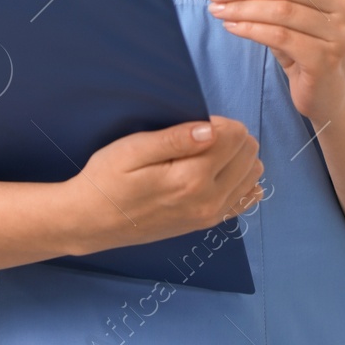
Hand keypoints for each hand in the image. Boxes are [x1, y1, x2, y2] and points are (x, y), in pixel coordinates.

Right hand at [66, 115, 263, 255]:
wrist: (92, 222)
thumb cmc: (106, 180)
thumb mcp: (132, 150)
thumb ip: (174, 139)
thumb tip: (211, 129)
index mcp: (191, 178)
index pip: (234, 136)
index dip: (217, 121)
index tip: (194, 124)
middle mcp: (208, 200)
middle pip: (249, 153)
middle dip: (231, 136)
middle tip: (198, 136)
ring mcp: (211, 215)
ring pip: (253, 174)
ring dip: (237, 156)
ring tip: (206, 153)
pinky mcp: (207, 223)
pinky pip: (245, 199)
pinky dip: (241, 180)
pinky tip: (219, 172)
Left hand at [204, 0, 344, 123]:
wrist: (329, 93)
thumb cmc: (306, 43)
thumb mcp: (288, 6)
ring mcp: (341, 32)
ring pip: (280, 11)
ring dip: (242, 9)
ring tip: (218, 11)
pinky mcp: (327, 58)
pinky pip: (280, 37)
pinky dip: (251, 30)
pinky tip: (232, 28)